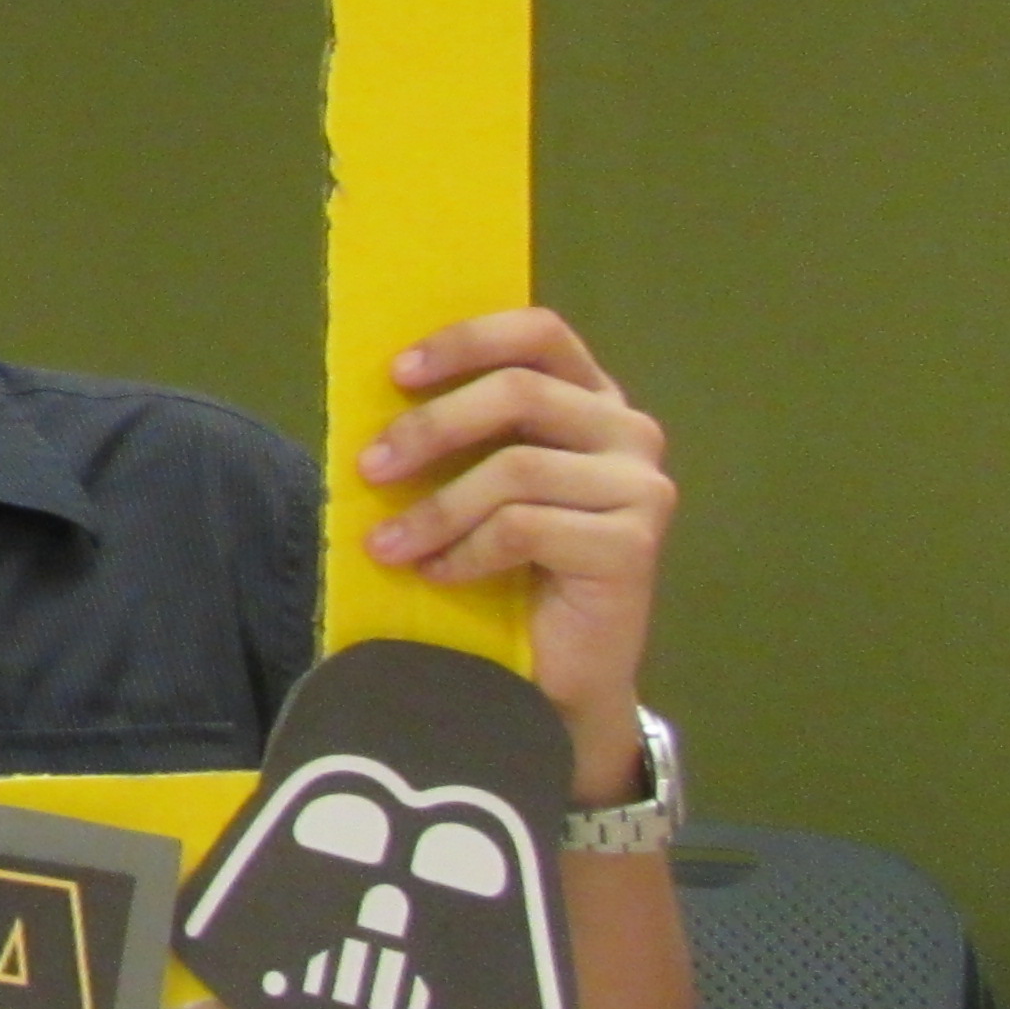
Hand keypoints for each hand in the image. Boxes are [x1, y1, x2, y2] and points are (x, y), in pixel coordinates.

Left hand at [359, 307, 675, 799]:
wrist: (555, 676)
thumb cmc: (505, 569)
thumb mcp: (474, 483)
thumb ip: (456, 433)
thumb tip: (375, 392)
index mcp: (590, 399)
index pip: (540, 332)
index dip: (466, 341)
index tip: (396, 373)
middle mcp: (628, 431)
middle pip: (519, 393)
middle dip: (430, 428)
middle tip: (369, 469)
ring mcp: (640, 488)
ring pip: (515, 468)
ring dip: (434, 509)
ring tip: (386, 547)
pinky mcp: (634, 546)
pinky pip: (525, 528)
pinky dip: (465, 551)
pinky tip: (438, 575)